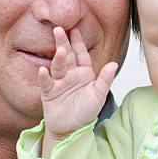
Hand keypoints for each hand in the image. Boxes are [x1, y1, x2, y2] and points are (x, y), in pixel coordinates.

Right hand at [39, 27, 116, 156]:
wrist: (72, 129)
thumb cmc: (86, 111)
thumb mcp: (99, 95)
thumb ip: (105, 79)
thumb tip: (114, 64)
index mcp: (83, 72)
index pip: (81, 54)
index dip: (78, 42)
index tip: (75, 29)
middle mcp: (70, 74)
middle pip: (67, 56)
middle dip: (63, 43)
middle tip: (59, 30)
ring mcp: (58, 82)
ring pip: (58, 67)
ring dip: (58, 59)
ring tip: (60, 50)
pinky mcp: (49, 93)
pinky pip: (46, 83)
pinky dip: (44, 77)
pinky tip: (43, 70)